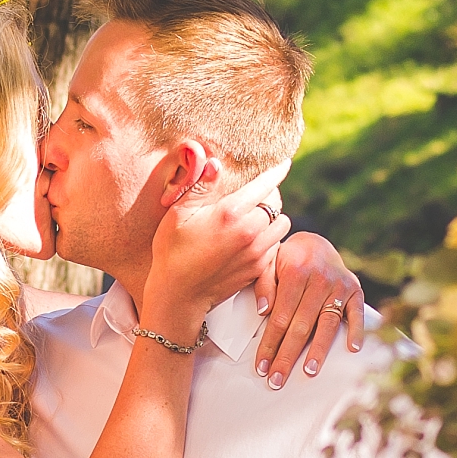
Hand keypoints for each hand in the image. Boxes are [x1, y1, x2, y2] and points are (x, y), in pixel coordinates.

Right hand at [145, 175, 286, 331]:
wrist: (179, 294)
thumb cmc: (173, 250)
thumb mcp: (179, 212)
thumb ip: (200, 185)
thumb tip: (215, 162)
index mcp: (231, 212)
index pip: (265, 184)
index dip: (276, 170)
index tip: (283, 163)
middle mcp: (250, 232)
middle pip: (276, 202)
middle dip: (268, 194)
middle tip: (255, 193)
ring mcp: (256, 252)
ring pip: (281, 224)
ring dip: (273, 217)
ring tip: (256, 216)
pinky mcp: (258, 269)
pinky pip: (276, 245)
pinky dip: (270, 237)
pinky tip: (253, 237)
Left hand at [255, 229, 366, 385]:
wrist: (316, 243)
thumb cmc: (288, 259)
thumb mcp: (269, 262)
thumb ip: (263, 284)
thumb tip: (262, 311)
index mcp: (295, 272)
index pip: (280, 317)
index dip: (270, 343)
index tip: (262, 366)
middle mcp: (319, 279)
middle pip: (301, 325)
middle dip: (287, 355)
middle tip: (277, 380)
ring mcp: (339, 285)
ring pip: (327, 323)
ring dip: (318, 350)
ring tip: (309, 371)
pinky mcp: (356, 290)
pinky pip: (356, 313)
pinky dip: (356, 330)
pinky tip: (352, 349)